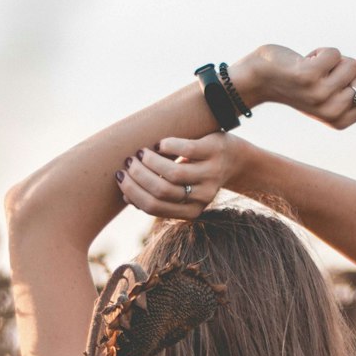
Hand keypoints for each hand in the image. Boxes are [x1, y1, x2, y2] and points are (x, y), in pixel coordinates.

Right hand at [115, 133, 241, 217]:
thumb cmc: (199, 175)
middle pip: (161, 191)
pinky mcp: (214, 151)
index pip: (153, 207)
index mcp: (192, 211)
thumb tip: (127, 198)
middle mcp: (203, 196)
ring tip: (141, 152)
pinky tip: (160, 144)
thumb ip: (159, 197)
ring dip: (150, 162)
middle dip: (138, 176)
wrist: (235, 159)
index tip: (120, 177)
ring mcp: (210, 174)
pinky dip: (167, 146)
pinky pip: (186, 150)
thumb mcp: (182, 191)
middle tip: (128, 162)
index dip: (132, 192)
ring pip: (173, 173)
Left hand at [245, 45, 355, 128]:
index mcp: (342, 120)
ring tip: (313, 67)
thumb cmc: (299, 82)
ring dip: (334, 58)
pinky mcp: (308, 78)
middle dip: (352, 66)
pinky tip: (305, 61)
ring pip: (352, 63)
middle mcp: (333, 112)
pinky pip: (335, 53)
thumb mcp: (334, 87)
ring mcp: (320, 96)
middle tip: (328, 71)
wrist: (260, 79)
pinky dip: (322, 50)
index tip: (347, 77)